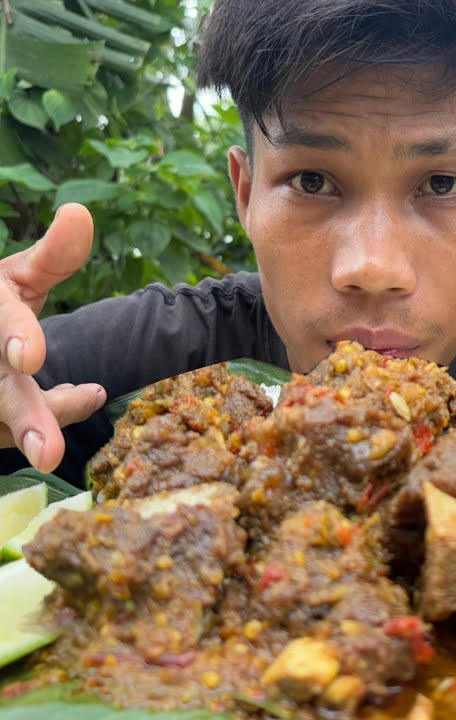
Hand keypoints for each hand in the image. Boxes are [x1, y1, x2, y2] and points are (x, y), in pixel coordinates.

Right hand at [0, 203, 105, 471]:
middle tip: (49, 454)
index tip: (29, 357)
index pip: (2, 320)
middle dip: (25, 420)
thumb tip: (79, 214)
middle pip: (1, 392)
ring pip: (7, 420)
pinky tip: (81, 397)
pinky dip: (40, 424)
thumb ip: (54, 256)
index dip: (15, 336)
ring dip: (41, 424)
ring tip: (76, 417)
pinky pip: (7, 432)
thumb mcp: (18, 277)